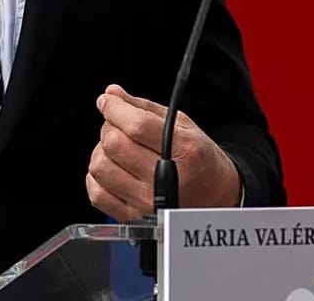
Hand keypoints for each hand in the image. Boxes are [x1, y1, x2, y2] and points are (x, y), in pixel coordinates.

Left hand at [85, 84, 241, 220]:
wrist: (217, 201)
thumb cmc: (201, 161)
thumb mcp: (183, 126)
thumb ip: (144, 107)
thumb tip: (111, 94)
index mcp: (184, 151)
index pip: (136, 125)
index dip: (114, 109)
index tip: (108, 102)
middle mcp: (165, 180)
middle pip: (114, 144)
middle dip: (109, 127)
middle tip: (118, 126)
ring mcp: (148, 202)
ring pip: (100, 167)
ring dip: (102, 151)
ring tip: (118, 150)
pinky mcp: (134, 218)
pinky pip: (97, 192)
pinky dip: (97, 177)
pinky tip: (113, 170)